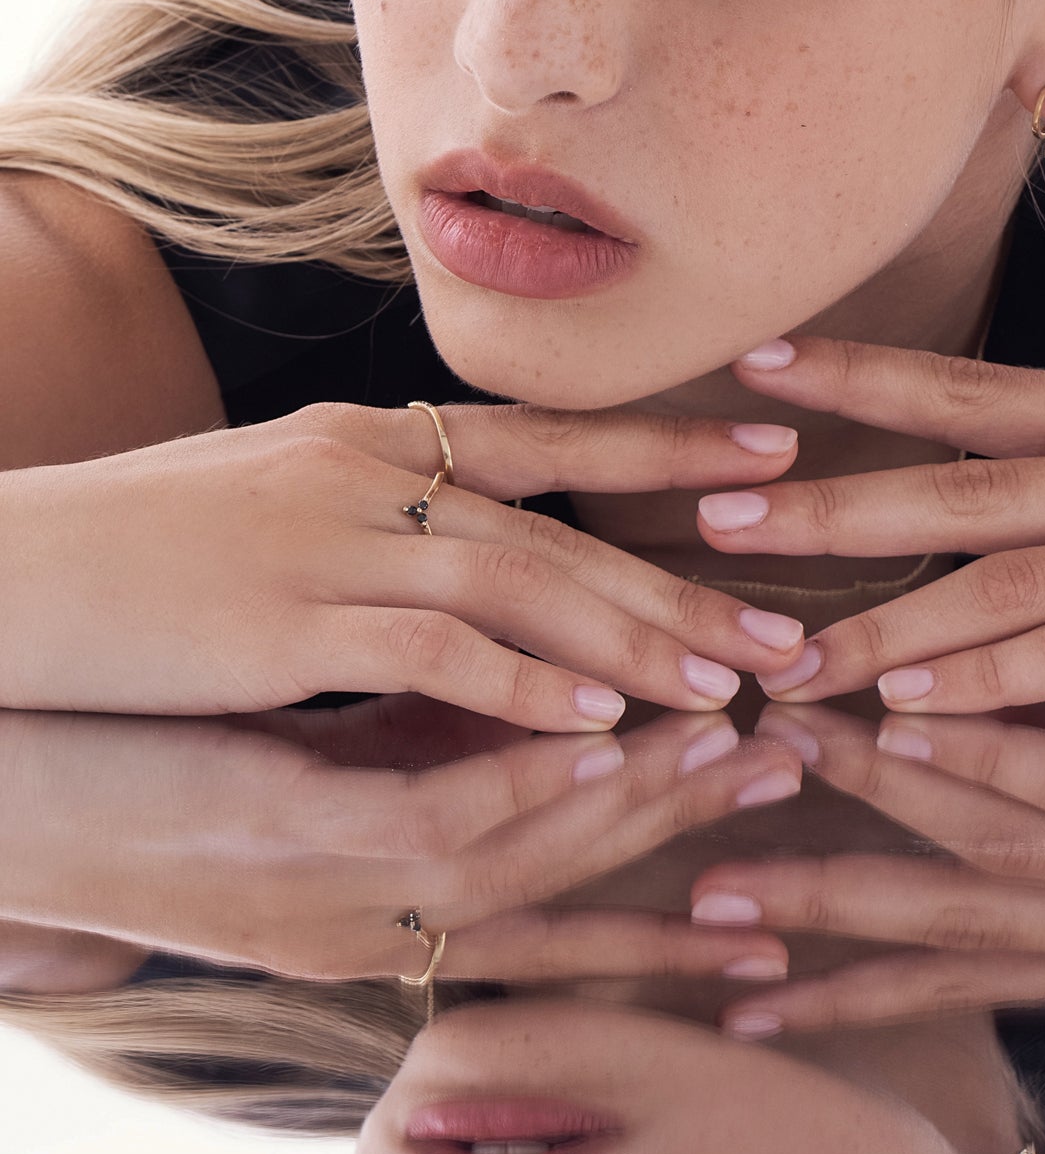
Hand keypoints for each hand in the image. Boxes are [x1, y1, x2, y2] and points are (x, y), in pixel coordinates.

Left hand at [0, 704, 801, 984]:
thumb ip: (429, 719)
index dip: (668, 829)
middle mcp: (380, 904)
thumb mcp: (319, 738)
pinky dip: (536, 777)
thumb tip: (533, 667)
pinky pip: (443, 818)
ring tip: (734, 735)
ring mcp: (337, 884)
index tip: (760, 782)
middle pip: (566, 862)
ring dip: (642, 792)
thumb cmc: (152, 731)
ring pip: (529, 848)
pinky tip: (610, 731)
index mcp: (388, 875)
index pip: (557, 861)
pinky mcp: (291, 840)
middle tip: (790, 751)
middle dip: (687, 809)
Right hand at [2, 398, 806, 723]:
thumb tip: (476, 536)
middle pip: (563, 528)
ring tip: (727, 690)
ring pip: (520, 583)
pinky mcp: (284, 612)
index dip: (674, 444)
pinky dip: (519, 683)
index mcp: (379, 436)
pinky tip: (597, 719)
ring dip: (630, 641)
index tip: (777, 448)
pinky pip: (431, 648)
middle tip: (789, 634)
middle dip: (685, 584)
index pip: (558, 433)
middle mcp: (372, 469)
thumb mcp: (283, 496)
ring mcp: (331, 534)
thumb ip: (387, 510)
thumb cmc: (145, 546)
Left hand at [705, 335, 1044, 711]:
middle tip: (718, 512)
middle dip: (830, 502)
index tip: (760, 363)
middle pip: (956, 481)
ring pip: (998, 580)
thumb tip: (1008, 476)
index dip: (860, 375)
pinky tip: (910, 715)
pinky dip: (986, 685)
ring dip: (886, 624)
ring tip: (785, 660)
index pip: (971, 386)